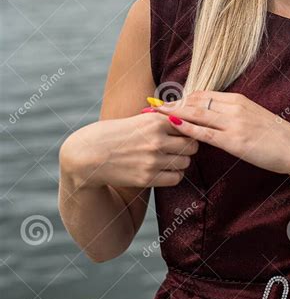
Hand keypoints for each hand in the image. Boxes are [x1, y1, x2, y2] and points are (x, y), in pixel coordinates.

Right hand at [60, 113, 198, 188]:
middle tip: (178, 148)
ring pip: (186, 162)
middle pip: (191, 145)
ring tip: (170, 159)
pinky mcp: (147, 178)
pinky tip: (165, 171)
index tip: (182, 134)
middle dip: (187, 147)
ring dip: (181, 162)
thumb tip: (186, 119)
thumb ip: (161, 120)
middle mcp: (156, 140)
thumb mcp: (138, 119)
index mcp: (155, 121)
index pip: (188, 125)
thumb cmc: (113, 134)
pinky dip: (174, 175)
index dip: (187, 130)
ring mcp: (152, 160)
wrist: (88, 155)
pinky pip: (176, 178)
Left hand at [154, 90, 289, 177]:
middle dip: (171, 103)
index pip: (202, 94)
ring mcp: (234, 123)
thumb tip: (212, 116)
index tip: (165, 102)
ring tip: (153, 115)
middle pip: (195, 100)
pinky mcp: (235, 141)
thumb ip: (232, 114)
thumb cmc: (274, 136)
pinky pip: (205, 133)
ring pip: (197, 113)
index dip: (181, 98)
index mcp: (237, 99)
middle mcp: (233, 106)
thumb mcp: (252, 117)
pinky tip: (173, 127)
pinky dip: (187, 128)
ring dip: (173, 113)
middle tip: (151, 107)